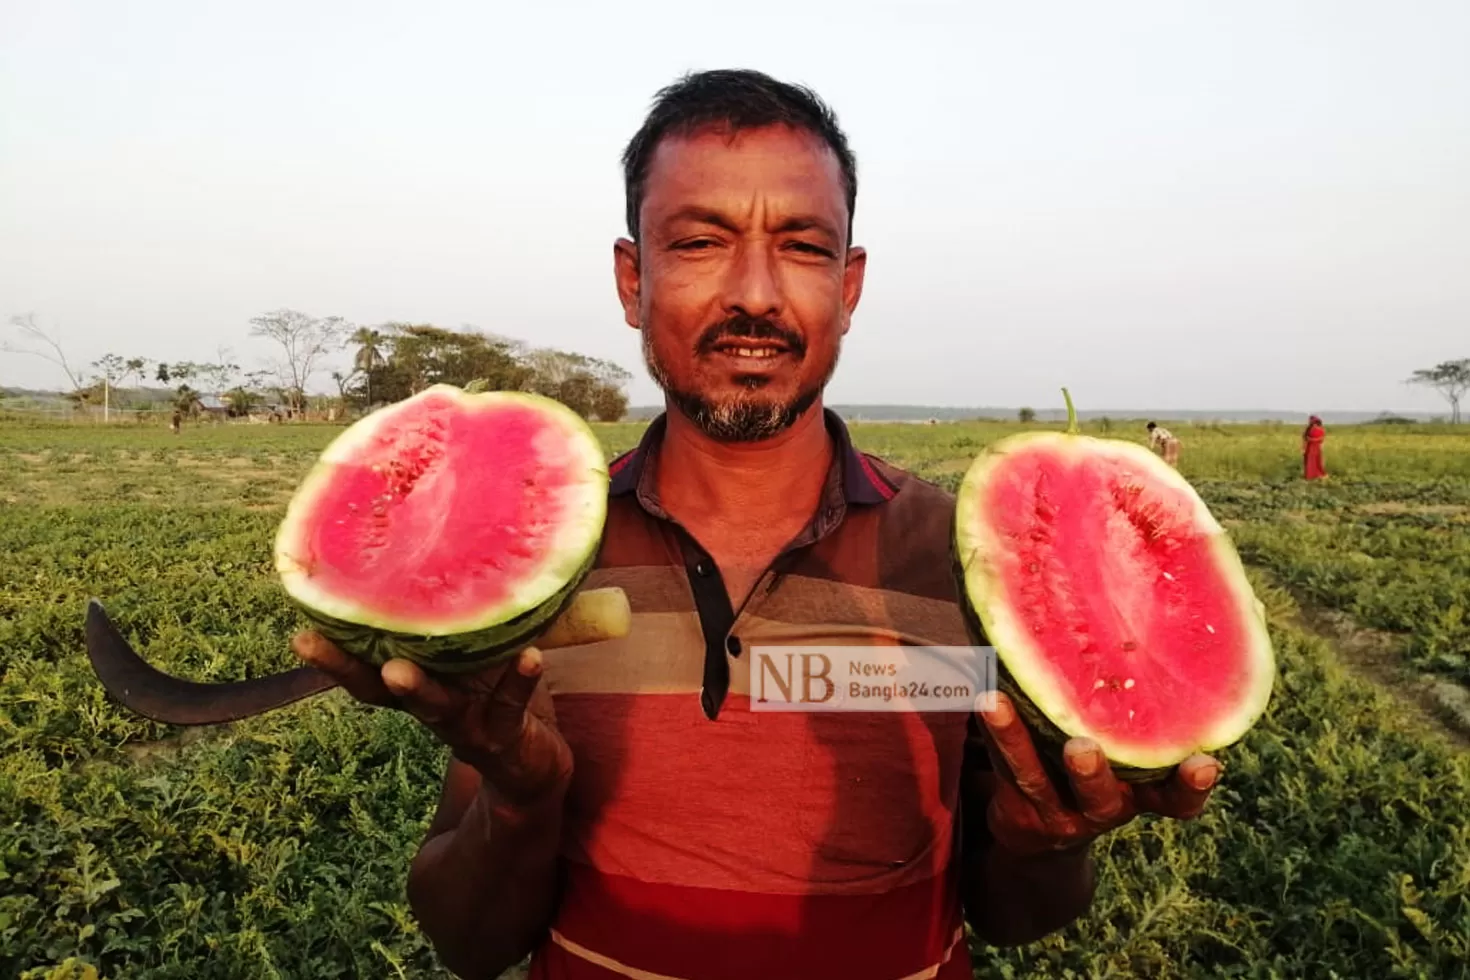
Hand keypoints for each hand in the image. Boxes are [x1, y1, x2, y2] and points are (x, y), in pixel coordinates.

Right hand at [291, 633, 572, 806]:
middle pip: (380, 691)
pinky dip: (519, 681)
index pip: (364, 670)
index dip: (331, 657)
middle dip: (348, 669)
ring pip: (436, 707)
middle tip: (312, 646)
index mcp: (418, 682)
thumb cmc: (494, 692)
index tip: (298, 634)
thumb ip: (454, 620)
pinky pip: (511, 705)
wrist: (533, 766)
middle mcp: (431, 706)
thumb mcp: (471, 656)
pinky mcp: (506, 734)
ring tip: (397, 670)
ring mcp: (466, 724)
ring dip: (416, 690)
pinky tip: (529, 656)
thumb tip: (440, 544)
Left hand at [977, 692, 1218, 856]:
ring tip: (994, 703)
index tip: (1205, 763)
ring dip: (1014, 739)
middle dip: (1092, 774)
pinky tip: (976, 694)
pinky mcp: (1018, 810)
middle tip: (1080, 748)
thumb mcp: (1126, 752)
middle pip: (1102, 797)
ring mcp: (1057, 812)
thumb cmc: (1097, 766)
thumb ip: (1138, 710)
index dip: (1192, 786)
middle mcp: (1104, 805)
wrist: (1041, 831)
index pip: (1177, 799)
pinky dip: (988, 731)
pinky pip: (1000, 767)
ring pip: (1034, 778)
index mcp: (1141, 792)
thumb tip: (1131, 608)